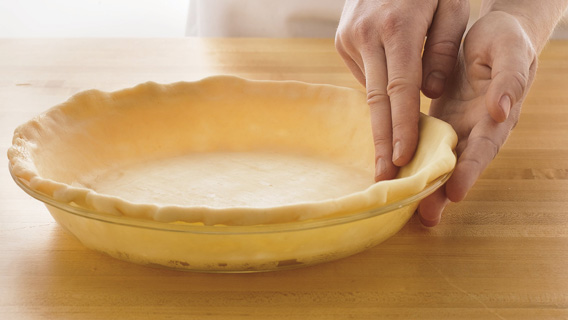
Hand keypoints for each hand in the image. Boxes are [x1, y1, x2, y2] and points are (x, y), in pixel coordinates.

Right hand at [335, 0, 468, 180]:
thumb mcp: (452, 5)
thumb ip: (445, 50)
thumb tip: (430, 94)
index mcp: (398, 26)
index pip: (400, 88)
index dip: (402, 127)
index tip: (403, 159)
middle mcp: (366, 35)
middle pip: (376, 100)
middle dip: (383, 142)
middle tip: (384, 178)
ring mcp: (349, 38)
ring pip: (369, 90)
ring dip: (383, 118)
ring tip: (393, 147)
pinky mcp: (341, 41)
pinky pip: (364, 75)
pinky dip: (379, 88)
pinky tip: (390, 86)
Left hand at [418, 11, 537, 225]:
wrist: (490, 35)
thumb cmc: (505, 41)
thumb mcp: (510, 52)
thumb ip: (509, 81)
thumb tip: (501, 111)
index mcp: (498, 117)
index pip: (483, 148)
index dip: (469, 171)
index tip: (455, 193)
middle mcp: (477, 129)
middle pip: (460, 165)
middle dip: (444, 191)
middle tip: (427, 215)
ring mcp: (458, 127)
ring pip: (440, 161)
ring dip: (427, 184)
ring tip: (409, 209)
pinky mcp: (441, 122)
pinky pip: (426, 144)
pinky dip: (414, 161)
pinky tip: (398, 177)